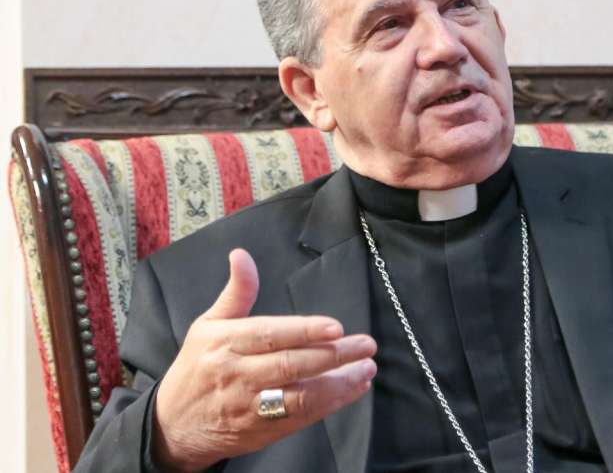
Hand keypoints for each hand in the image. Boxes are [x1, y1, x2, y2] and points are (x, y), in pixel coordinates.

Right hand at [152, 249, 377, 471]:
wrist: (172, 427)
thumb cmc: (196, 368)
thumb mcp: (207, 326)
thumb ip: (236, 292)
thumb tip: (242, 255)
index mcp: (224, 343)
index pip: (270, 334)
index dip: (304, 331)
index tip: (336, 326)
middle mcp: (237, 374)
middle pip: (290, 365)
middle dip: (333, 355)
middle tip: (365, 345)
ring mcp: (249, 406)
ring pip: (300, 396)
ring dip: (338, 383)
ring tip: (366, 368)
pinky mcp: (261, 431)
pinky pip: (301, 418)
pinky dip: (331, 404)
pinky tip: (352, 389)